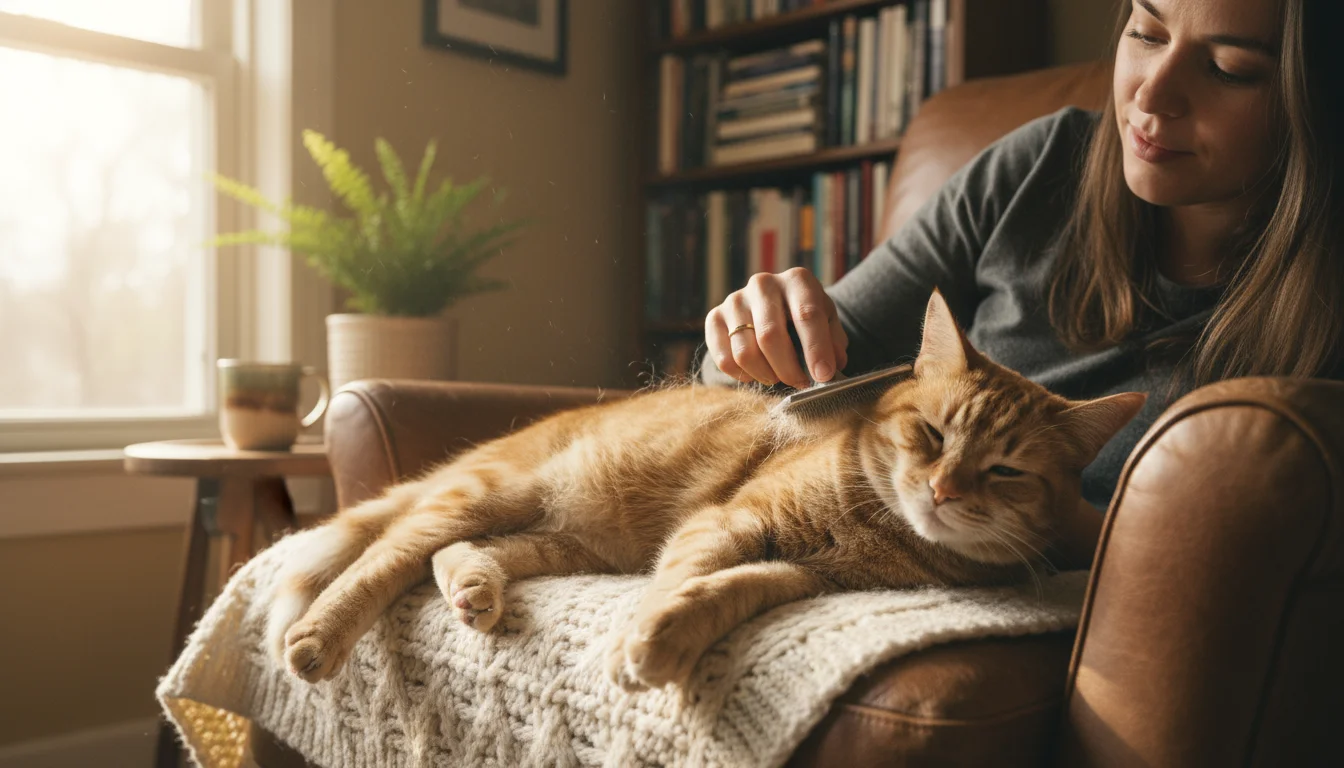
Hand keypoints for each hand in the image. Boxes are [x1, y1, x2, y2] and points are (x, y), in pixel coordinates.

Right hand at [705, 268, 847, 389]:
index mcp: (797, 280)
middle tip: (799, 382)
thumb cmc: (804, 316)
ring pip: (745, 352)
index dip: (816, 349)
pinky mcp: (714, 317)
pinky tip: (756, 373)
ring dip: (766, 375)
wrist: (773, 305)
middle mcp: (763, 284)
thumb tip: (830, 367)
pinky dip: (743, 375)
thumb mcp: (828, 322)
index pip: (807, 314)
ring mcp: (735, 300)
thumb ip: (834, 343)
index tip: (823, 375)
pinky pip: (724, 359)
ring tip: (778, 377)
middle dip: (788, 368)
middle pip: (770, 336)